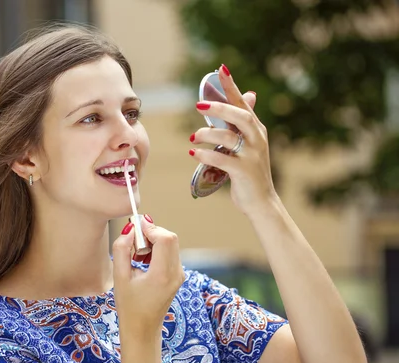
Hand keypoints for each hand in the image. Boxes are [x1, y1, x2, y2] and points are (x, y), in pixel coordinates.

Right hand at [112, 215, 184, 337]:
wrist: (142, 329)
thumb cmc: (129, 306)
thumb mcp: (119, 277)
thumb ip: (122, 250)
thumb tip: (129, 230)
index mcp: (162, 274)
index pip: (165, 238)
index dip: (150, 228)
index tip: (134, 227)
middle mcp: (176, 273)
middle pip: (170, 238)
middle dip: (151, 233)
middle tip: (134, 243)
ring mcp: (180, 274)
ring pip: (171, 244)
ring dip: (154, 241)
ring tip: (137, 255)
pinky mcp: (178, 275)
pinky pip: (171, 252)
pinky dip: (158, 249)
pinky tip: (144, 260)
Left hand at [190, 64, 278, 216]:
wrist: (261, 202)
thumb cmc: (250, 171)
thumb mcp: (250, 143)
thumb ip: (244, 122)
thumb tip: (249, 94)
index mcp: (256, 130)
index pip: (244, 103)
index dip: (232, 86)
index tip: (221, 69)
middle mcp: (257, 139)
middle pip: (240, 116)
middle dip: (219, 107)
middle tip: (199, 104)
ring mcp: (252, 156)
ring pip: (229, 137)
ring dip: (207, 134)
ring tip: (192, 138)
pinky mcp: (243, 172)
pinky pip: (222, 159)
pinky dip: (206, 155)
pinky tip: (193, 153)